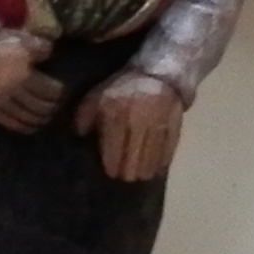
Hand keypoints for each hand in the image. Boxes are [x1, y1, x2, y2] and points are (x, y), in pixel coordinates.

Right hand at [0, 28, 63, 134]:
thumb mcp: (23, 40)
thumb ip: (41, 48)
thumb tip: (50, 55)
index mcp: (24, 76)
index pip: (48, 90)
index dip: (58, 93)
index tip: (63, 91)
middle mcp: (15, 93)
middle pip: (38, 105)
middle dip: (51, 107)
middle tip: (57, 106)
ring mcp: (1, 102)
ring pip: (25, 116)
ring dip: (39, 119)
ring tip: (46, 119)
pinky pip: (8, 121)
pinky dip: (21, 127)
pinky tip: (30, 128)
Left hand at [81, 69, 187, 183]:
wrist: (155, 75)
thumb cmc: (120, 90)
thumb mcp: (96, 98)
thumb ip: (84, 117)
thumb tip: (79, 136)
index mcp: (115, 113)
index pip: (114, 145)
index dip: (112, 162)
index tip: (111, 173)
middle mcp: (138, 119)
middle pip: (134, 153)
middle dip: (129, 170)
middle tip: (125, 178)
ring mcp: (158, 122)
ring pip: (152, 153)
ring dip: (146, 169)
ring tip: (141, 177)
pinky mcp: (174, 123)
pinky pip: (169, 147)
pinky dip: (163, 160)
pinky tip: (158, 170)